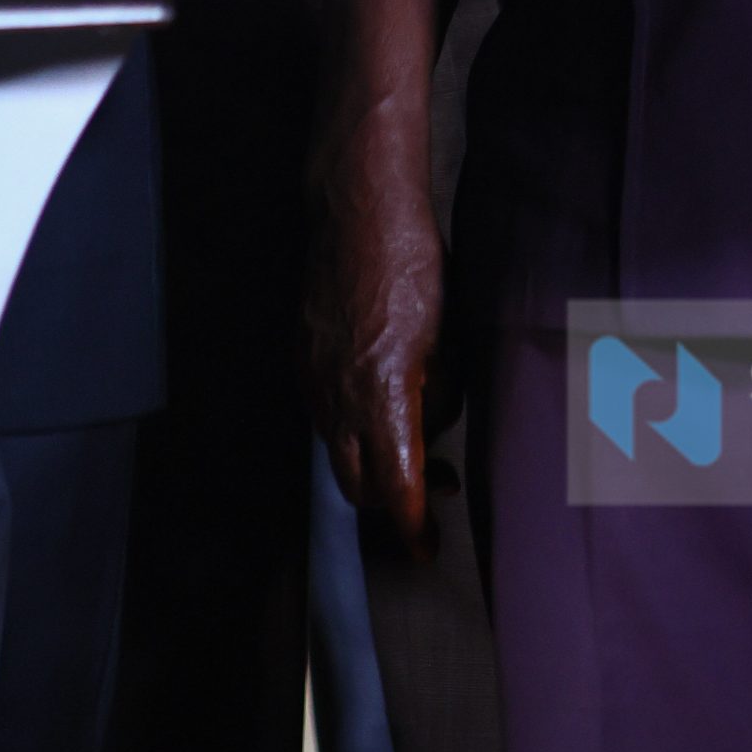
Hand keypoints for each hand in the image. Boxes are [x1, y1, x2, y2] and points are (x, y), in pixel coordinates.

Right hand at [306, 0, 447, 556]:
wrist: (358, 203)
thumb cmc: (412, 256)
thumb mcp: (447, 327)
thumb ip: (441, 385)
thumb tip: (438, 418)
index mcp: (383, 389)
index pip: (394, 484)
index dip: (410, 524)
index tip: (428, 547)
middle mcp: (338, 393)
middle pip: (357, 481)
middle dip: (393, 503)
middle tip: (432, 504)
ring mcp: (314, 375)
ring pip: (336, 450)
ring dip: (373, 465)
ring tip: (417, 454)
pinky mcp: (303, 356)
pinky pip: (324, 414)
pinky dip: (352, 428)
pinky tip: (381, 409)